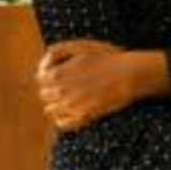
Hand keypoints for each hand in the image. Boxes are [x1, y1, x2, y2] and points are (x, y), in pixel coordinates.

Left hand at [35, 41, 164, 133]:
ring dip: (57, 104)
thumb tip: (44, 64)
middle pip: (44, 95)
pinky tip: (72, 112)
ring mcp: (71, 105)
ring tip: (71, 99)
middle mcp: (60, 90)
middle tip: (69, 86)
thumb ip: (56, 52)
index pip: (40, 79)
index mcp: (57, 73)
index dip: (49, 76)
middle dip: (53, 90)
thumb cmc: (108, 57)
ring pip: (50, 110)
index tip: (60, 75)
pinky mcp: (84, 116)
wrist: (130, 73)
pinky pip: (62, 123)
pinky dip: (63, 119)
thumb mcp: (79, 46)